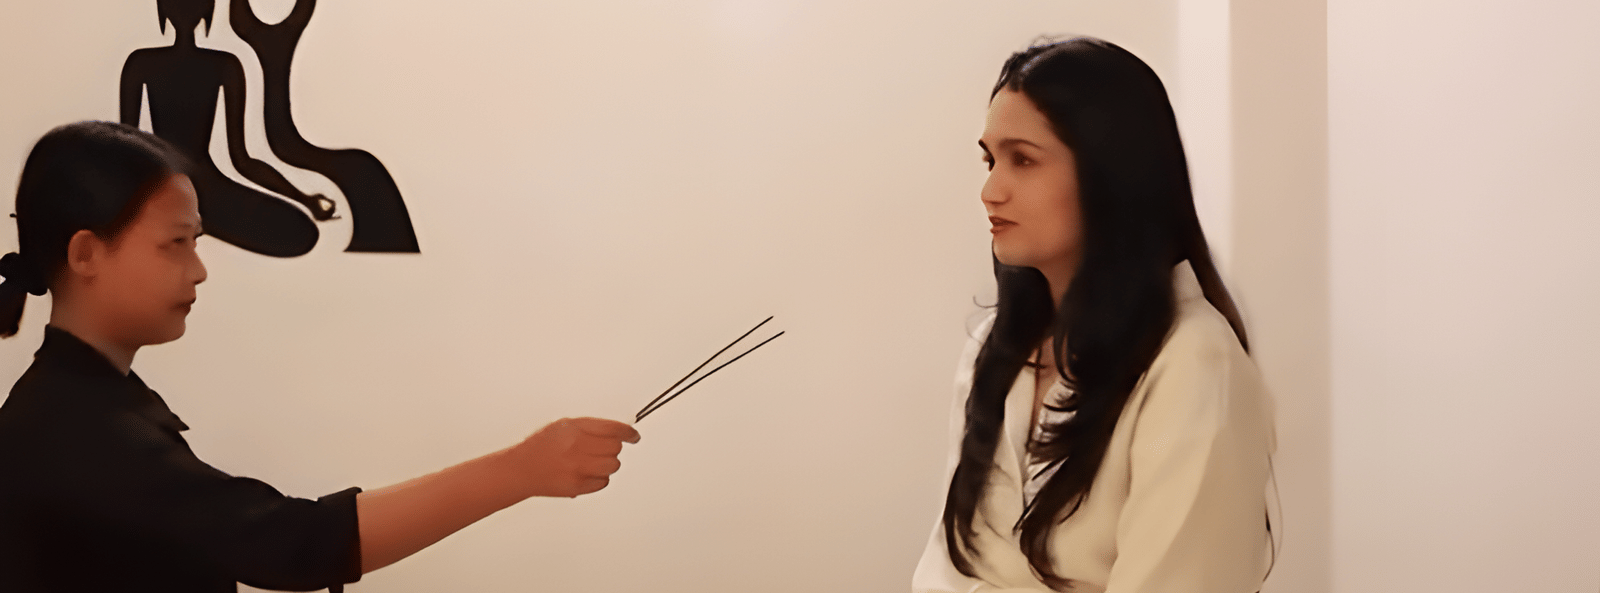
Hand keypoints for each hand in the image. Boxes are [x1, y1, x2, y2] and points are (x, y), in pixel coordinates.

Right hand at [507, 417, 640, 497]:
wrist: (521, 470)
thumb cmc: (542, 446)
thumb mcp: (564, 426)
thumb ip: (590, 427)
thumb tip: (618, 431)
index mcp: (575, 429)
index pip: (613, 429)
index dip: (628, 432)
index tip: (633, 435)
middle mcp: (577, 447)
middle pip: (616, 448)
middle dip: (614, 447)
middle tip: (602, 448)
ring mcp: (578, 468)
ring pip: (613, 465)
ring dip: (608, 463)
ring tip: (593, 461)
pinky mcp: (578, 486)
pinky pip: (604, 482)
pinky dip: (600, 477)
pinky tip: (586, 472)